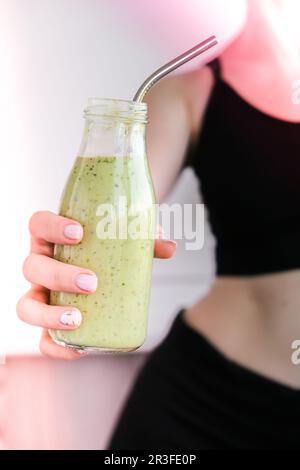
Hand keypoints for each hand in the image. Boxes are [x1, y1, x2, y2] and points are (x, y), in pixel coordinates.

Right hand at [17, 211, 175, 359]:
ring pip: (27, 306)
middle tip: (91, 282)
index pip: (38, 224)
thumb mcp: (124, 245)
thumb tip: (169, 248)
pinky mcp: (48, 325)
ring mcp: (41, 297)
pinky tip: (79, 349)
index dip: (52, 227)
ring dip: (48, 314)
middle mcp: (42, 267)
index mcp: (53, 241)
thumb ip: (144, 242)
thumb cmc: (107, 256)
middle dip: (60, 275)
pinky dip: (56, 347)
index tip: (78, 233)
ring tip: (77, 318)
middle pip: (33, 267)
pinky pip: (42, 341)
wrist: (102, 280)